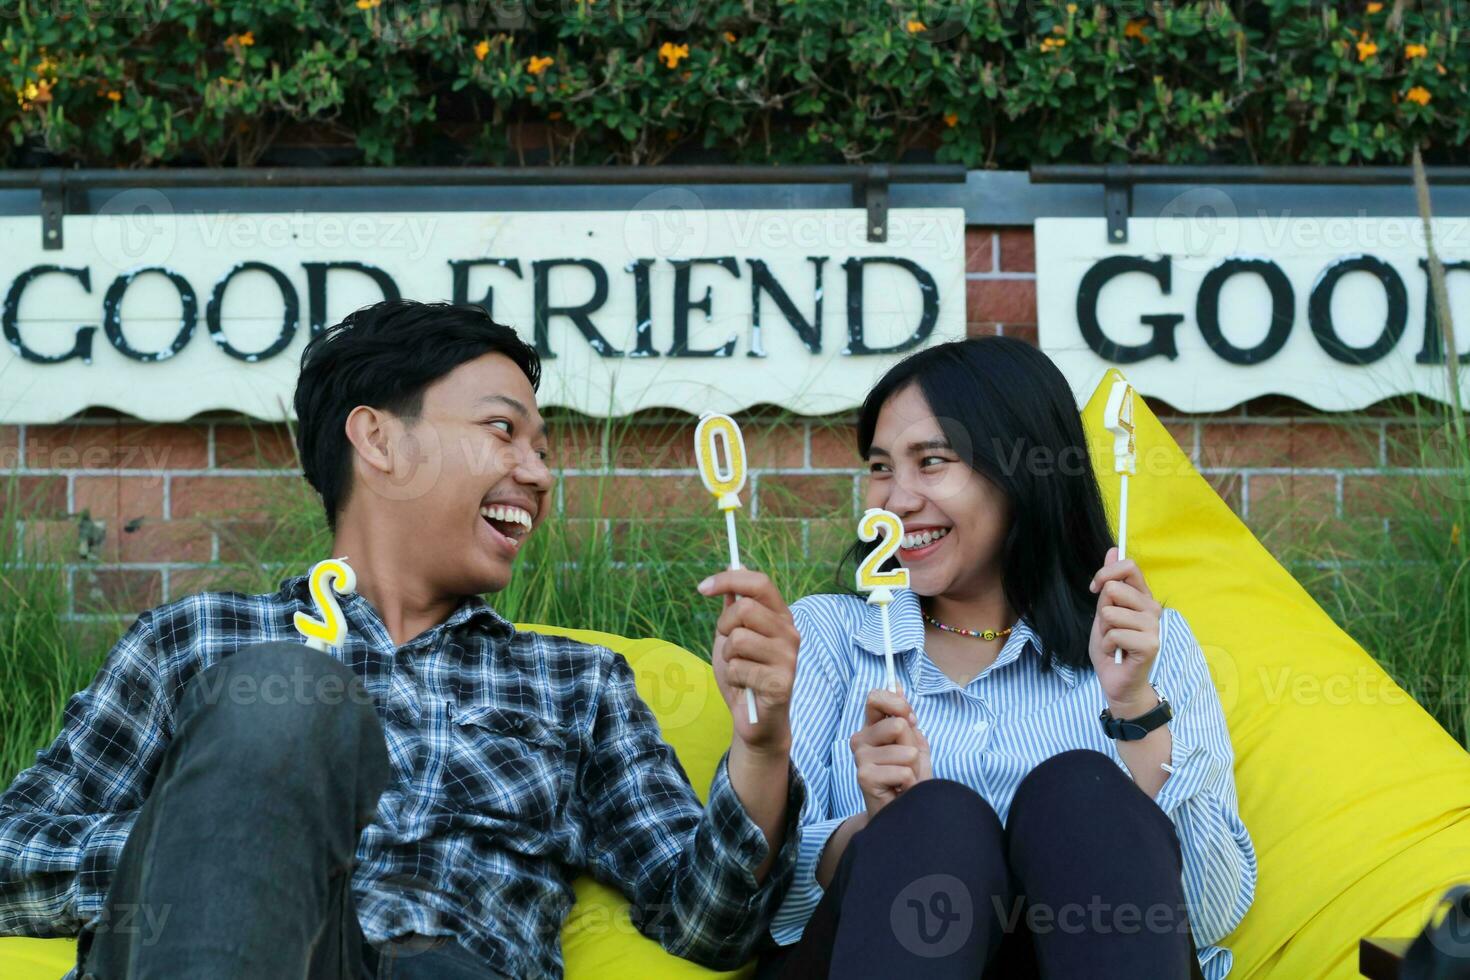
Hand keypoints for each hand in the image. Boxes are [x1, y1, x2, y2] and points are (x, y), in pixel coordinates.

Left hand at [699, 569, 798, 754]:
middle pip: (745, 609)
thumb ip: (735, 606)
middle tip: (727, 645)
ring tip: (740, 669)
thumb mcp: (733, 635)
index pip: (760, 583)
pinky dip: (733, 678)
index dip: (729, 580)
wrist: (755, 720)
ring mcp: (788, 658)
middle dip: (724, 627)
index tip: (702, 588)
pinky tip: (746, 687)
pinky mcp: (781, 682)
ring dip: (728, 657)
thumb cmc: (744, 674)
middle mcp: (790, 633)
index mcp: (781, 617)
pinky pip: (739, 668)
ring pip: (738, 640)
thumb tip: (735, 566)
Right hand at [850, 687, 931, 821]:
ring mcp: (860, 758)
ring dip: (914, 769)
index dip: (898, 704)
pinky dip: (910, 783)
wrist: (902, 814)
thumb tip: (897, 684)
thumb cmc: (908, 779)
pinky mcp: (864, 776)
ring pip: (906, 751)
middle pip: (899, 725)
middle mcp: (860, 739)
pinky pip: (903, 771)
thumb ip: (905, 716)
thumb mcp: (913, 744)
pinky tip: (899, 790)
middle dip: (913, 747)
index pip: (876, 698)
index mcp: (871, 728)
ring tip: (905, 780)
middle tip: (908, 764)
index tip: (910, 719)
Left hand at [1088, 547, 1163, 713]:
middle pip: (1115, 588)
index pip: (1129, 567)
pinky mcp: (1150, 644)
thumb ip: (1109, 584)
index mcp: (1142, 597)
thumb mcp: (1103, 612)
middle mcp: (1153, 608)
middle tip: (1109, 628)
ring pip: (1110, 612)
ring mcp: (1154, 626)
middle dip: (1101, 610)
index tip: (1095, 588)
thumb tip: (1113, 550)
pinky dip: (1106, 645)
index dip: (1106, 574)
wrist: (1117, 682)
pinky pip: (1113, 633)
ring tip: (1114, 643)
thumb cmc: (1111, 648)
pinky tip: (1116, 654)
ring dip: (1103, 631)